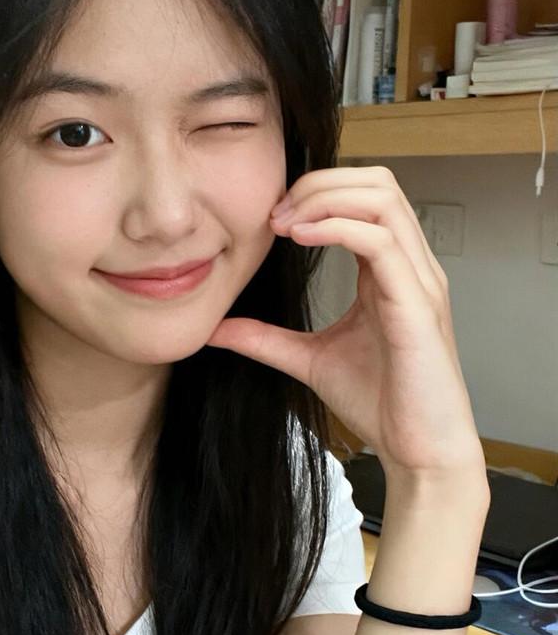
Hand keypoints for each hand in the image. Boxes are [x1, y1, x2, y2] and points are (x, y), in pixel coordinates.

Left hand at [206, 165, 485, 480]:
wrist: (418, 452)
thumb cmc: (382, 404)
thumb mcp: (309, 360)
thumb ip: (266, 339)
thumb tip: (216, 328)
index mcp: (390, 270)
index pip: (363, 197)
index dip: (315, 192)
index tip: (269, 219)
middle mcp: (411, 266)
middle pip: (378, 181)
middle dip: (321, 183)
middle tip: (274, 213)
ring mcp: (419, 281)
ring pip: (383, 199)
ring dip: (326, 198)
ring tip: (285, 224)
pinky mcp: (418, 306)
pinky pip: (381, 243)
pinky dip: (338, 228)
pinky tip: (302, 239)